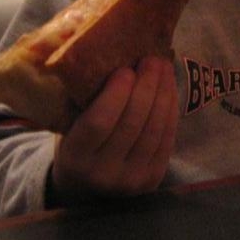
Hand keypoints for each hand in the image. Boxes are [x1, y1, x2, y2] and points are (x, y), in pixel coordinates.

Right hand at [52, 56, 178, 202]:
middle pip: (132, 123)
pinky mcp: (152, 179)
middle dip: (146, 86)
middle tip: (152, 59)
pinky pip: (166, 138)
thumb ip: (83, 98)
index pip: (99, 122)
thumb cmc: (76, 141)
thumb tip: (103, 52)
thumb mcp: (69, 124)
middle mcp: (103, 173)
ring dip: (163, 93)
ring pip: (154, 129)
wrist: (86, 188)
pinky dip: (171, 109)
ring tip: (164, 67)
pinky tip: (170, 88)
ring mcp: (130, 180)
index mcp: (75, 157)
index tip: (125, 69)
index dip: (116, 93)